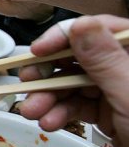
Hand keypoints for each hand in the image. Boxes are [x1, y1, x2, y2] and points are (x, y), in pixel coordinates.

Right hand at [19, 15, 128, 146]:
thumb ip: (106, 62)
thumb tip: (81, 26)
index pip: (98, 29)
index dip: (65, 36)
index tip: (38, 50)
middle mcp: (126, 68)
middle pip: (80, 57)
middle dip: (50, 71)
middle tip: (27, 80)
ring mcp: (117, 91)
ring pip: (74, 83)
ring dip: (48, 97)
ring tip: (31, 110)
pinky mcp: (109, 112)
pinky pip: (78, 105)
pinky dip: (59, 113)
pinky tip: (48, 121)